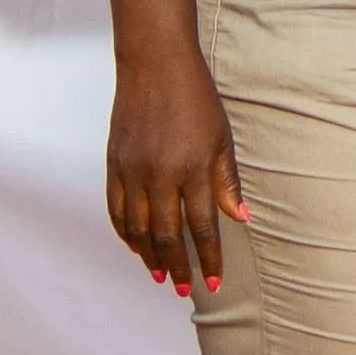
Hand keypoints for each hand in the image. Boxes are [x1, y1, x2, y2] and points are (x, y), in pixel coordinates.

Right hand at [107, 41, 248, 297]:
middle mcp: (160, 175)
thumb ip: (226, 181)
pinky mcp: (113, 166)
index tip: (214, 282)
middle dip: (179, 267)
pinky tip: (137, 247)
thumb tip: (241, 218)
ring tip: (162, 276)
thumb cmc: (195, 98)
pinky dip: (126, 235)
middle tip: (187, 289)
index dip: (209, 257)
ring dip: (150, 257)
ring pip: (139, 230)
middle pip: (168, 236)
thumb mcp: (220, 137)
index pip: (203, 226)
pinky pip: (117, 212)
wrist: (154, 65)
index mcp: (192, 168)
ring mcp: (132, 172)